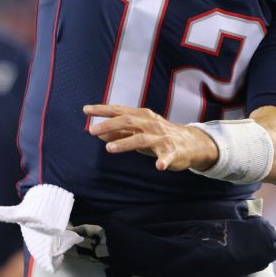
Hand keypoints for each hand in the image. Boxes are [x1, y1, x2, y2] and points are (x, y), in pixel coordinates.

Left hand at [83, 104, 218, 171]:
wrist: (189, 143)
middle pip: (128, 122)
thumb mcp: (138, 132)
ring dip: (125, 143)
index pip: (119, 110)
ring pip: (141, 139)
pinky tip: (159, 166)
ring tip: (109, 148)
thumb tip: (98, 133)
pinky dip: (163, 161)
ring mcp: (161, 138)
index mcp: (141, 116)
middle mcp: (150, 124)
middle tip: (92, 131)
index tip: (86, 110)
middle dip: (109, 125)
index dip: (102, 110)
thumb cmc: (159, 136)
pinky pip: (167, 157)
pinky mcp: (172, 151)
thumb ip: (120, 132)